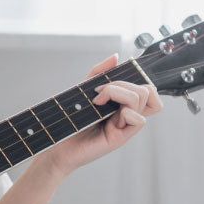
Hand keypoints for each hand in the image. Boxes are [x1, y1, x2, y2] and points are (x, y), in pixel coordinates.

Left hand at [36, 52, 163, 177]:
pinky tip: (107, 116)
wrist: (56, 146)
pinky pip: (139, 120)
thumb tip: (115, 57)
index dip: (133, 77)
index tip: (106, 80)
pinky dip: (126, 112)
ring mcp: (124, 125)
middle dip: (122, 83)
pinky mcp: (120, 137)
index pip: (145, 86)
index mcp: (121, 103)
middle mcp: (126, 113)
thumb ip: (99, 73)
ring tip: (99, 102)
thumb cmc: (69, 122)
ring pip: (144, 98)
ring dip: (121, 93)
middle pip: (147, 89)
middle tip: (99, 93)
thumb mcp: (83, 91)